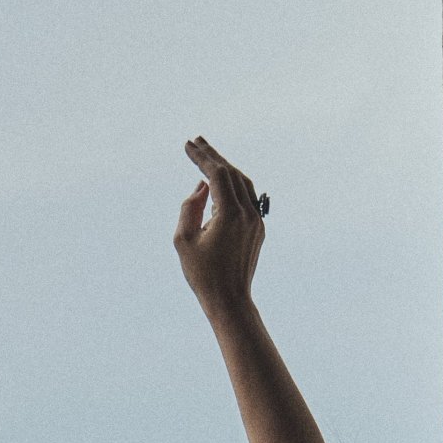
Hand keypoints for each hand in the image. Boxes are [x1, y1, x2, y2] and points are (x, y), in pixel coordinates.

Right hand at [174, 136, 265, 315]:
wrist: (230, 300)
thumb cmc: (202, 274)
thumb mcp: (183, 240)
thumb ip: (189, 207)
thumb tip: (201, 186)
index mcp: (230, 214)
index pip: (216, 174)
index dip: (201, 157)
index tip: (188, 145)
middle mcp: (248, 213)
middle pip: (231, 172)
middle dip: (213, 156)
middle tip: (196, 141)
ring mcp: (257, 220)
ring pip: (242, 182)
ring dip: (225, 167)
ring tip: (208, 157)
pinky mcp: (259, 228)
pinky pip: (247, 197)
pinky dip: (233, 184)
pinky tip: (221, 182)